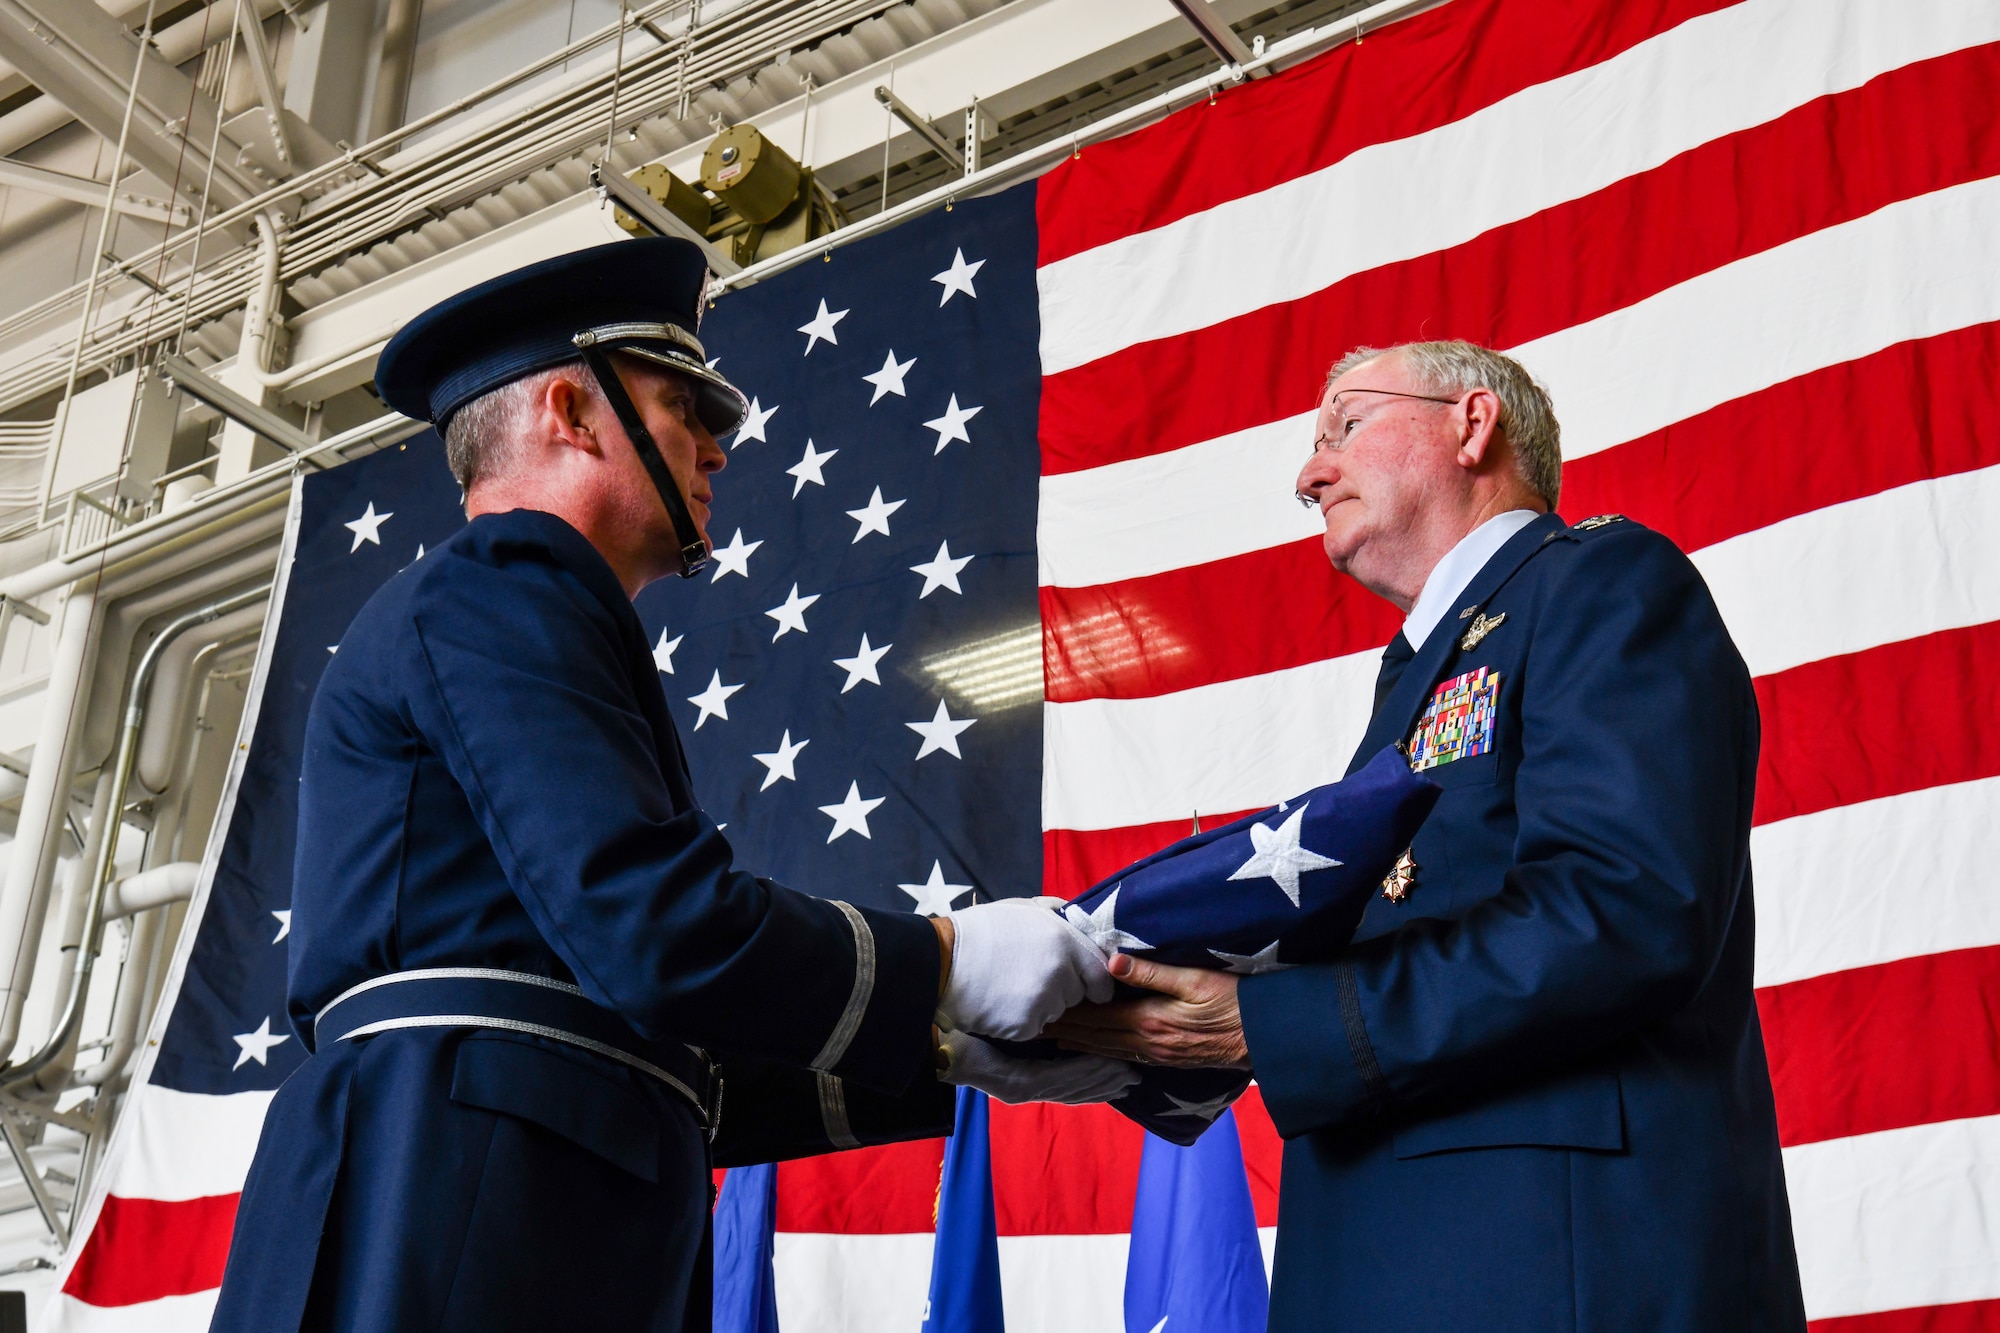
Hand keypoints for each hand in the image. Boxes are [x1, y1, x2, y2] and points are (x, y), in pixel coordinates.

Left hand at [938, 1029, 1139, 1104]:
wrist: (927, 1024)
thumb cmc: (960, 1016)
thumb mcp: (1000, 1018)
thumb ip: (1025, 1019)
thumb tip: (1048, 1008)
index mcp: (1018, 1075)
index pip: (1064, 1079)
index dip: (1094, 1077)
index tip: (1120, 1068)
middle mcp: (1021, 1087)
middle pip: (1073, 1088)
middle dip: (1105, 1083)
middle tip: (1136, 1077)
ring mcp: (1019, 1088)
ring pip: (1071, 1086)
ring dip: (1102, 1080)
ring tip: (1128, 1073)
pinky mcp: (1015, 1084)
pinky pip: (1057, 1079)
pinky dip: (1084, 1073)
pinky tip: (1105, 1065)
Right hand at [939, 897, 1114, 1039]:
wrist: (941, 960)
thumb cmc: (982, 931)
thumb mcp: (1024, 907)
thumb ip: (1057, 913)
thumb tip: (1077, 917)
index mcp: (1065, 940)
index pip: (1101, 975)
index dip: (1094, 983)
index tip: (1087, 987)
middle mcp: (1061, 971)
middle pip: (1078, 995)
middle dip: (1064, 991)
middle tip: (1032, 979)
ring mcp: (1044, 1001)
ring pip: (1056, 1012)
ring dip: (1042, 1005)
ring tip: (1011, 988)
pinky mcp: (1026, 1025)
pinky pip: (1035, 1027)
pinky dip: (1022, 1021)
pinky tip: (1001, 1004)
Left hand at [1045, 953, 1250, 1068]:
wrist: (1264, 1036)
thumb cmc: (1233, 1000)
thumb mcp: (1194, 978)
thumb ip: (1151, 972)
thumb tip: (1111, 961)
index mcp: (1149, 1020)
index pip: (1097, 1018)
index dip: (1068, 1014)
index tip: (1042, 1010)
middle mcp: (1148, 1043)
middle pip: (1097, 1037)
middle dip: (1066, 1032)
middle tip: (1035, 1029)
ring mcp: (1158, 1055)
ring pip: (1108, 1050)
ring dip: (1081, 1044)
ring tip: (1056, 1040)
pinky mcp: (1168, 1059)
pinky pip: (1126, 1057)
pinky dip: (1104, 1052)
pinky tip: (1096, 1050)